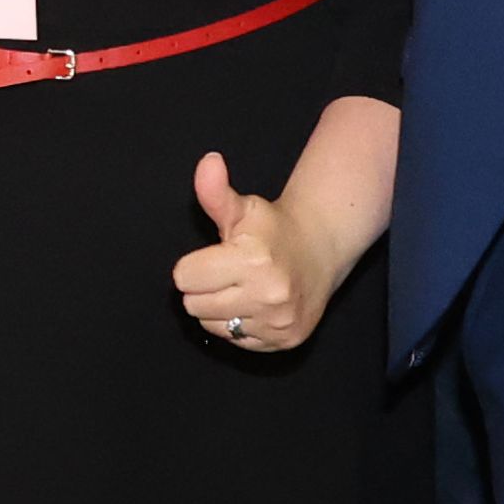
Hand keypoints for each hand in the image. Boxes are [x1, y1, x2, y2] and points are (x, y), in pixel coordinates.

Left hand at [170, 153, 328, 354]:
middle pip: (193, 305)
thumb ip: (215, 192)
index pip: (184, 278)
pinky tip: (255, 305)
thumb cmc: (273, 228)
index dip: (193, 265)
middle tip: (227, 273)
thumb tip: (208, 162)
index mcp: (252, 260)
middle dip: (203, 287)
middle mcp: (268, 295)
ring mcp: (277, 322)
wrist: (320, 250)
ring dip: (219, 309)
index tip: (214, 256)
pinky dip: (240, 325)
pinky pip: (236, 341)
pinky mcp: (284, 341)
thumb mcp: (242, 207)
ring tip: (242, 288)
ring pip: (212, 326)